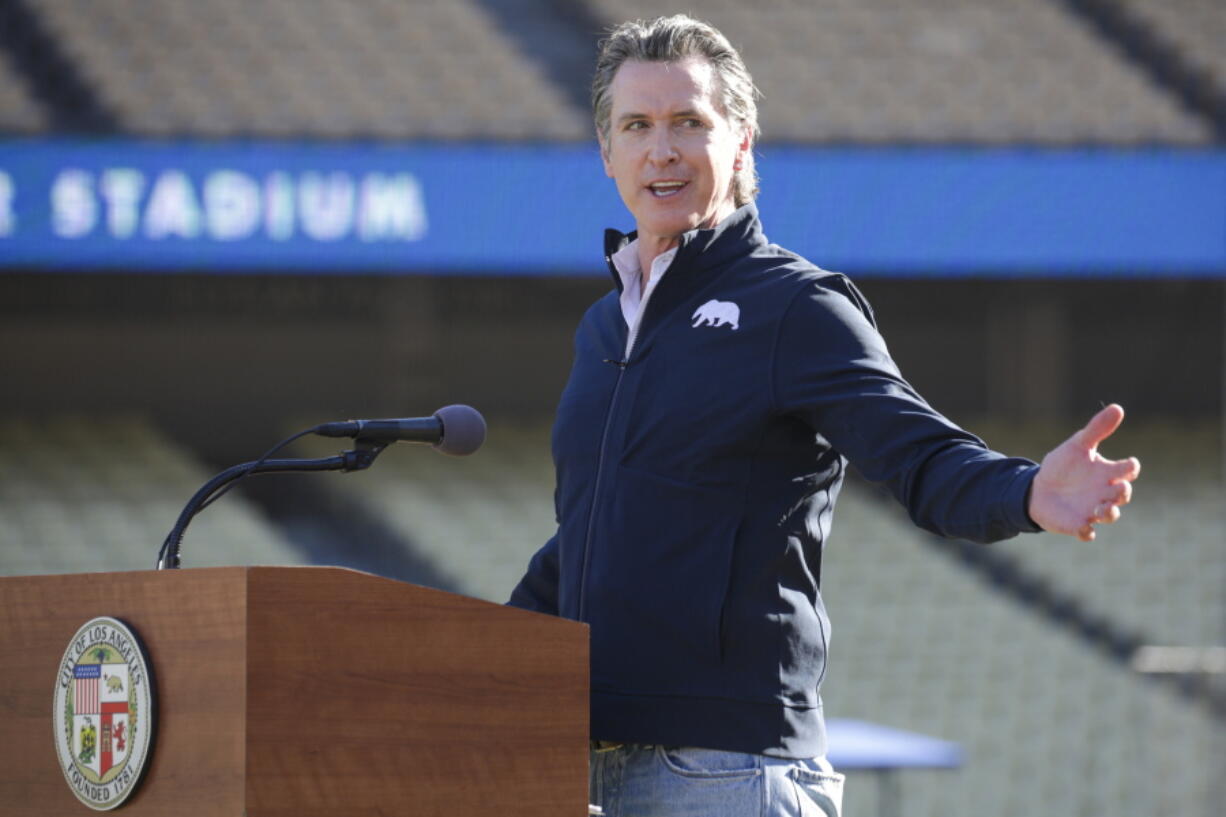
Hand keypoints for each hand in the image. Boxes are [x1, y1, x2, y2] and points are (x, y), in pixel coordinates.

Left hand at [1027, 404, 1140, 540]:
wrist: (1037, 489)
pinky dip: (1087, 532)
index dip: (1131, 467)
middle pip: (1124, 495)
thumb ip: (1097, 429)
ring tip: (1102, 510)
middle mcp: (1105, 492)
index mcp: (1108, 472)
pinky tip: (1083, 528)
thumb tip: (1118, 407)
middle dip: (1123, 493)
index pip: (1129, 470)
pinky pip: (1087, 533)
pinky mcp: (1077, 524)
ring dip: (1110, 514)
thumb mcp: (1077, 445)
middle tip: (1117, 488)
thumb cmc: (1063, 466)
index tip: (1128, 464)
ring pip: (1110, 516)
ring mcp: (1093, 509)